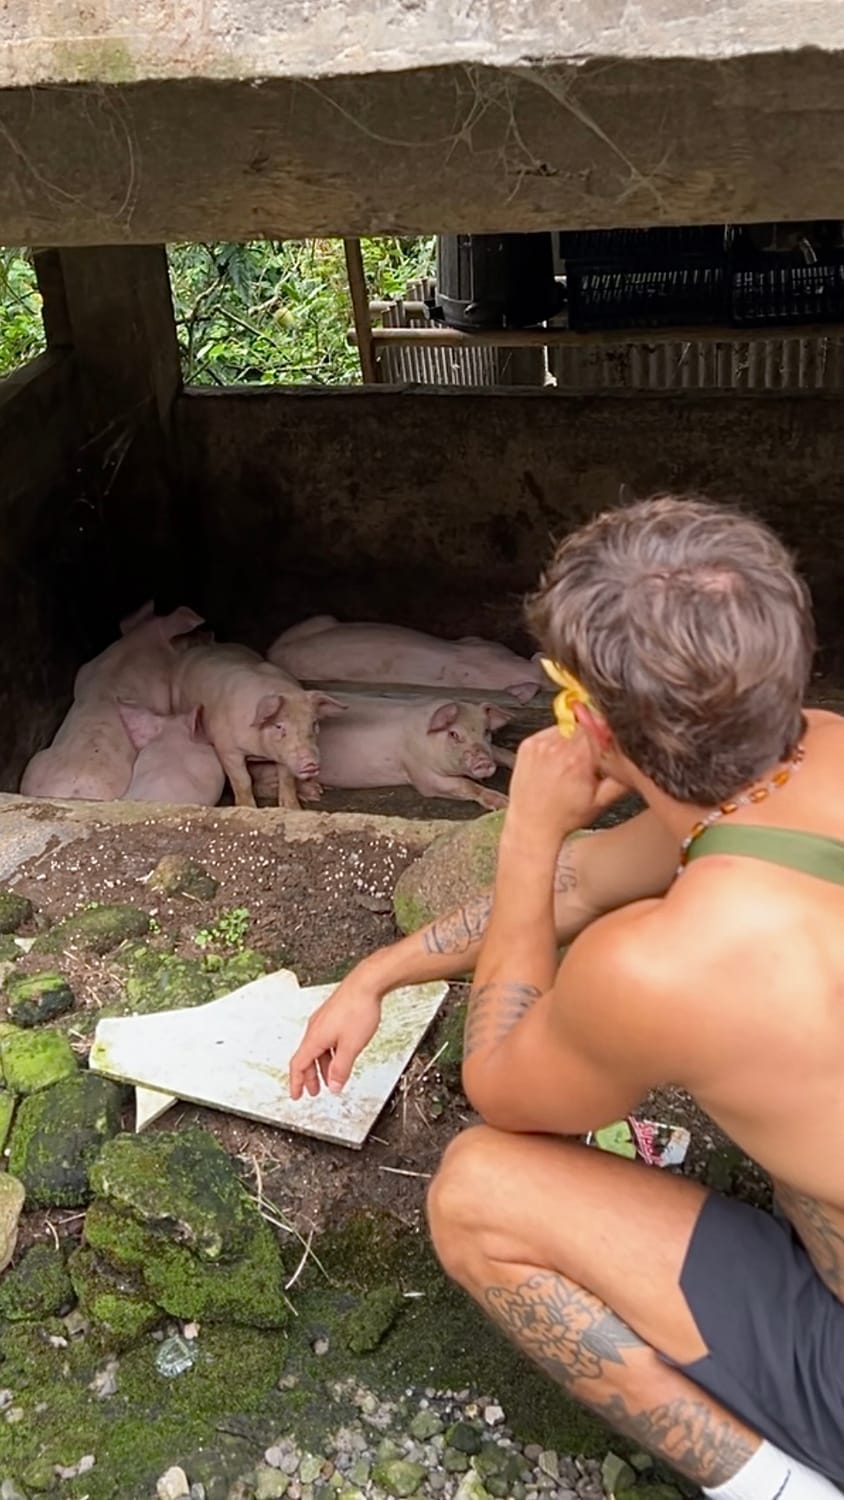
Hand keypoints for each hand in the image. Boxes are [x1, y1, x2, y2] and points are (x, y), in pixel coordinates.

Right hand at [289, 962, 383, 1098]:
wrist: (367, 983)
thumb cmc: (358, 1009)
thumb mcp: (351, 1046)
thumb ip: (341, 1069)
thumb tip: (334, 1086)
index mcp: (314, 1038)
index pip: (298, 1065)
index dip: (296, 1083)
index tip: (296, 1095)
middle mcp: (315, 1028)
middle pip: (306, 1058)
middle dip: (309, 1077)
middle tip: (313, 1091)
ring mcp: (323, 1020)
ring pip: (317, 1049)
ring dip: (322, 1066)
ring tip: (331, 1077)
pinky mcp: (333, 1015)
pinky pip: (325, 1039)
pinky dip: (329, 1053)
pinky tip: (340, 1056)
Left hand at [504, 724, 625, 852]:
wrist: (532, 825)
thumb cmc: (564, 817)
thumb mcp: (602, 801)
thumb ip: (621, 776)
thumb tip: (634, 757)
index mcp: (578, 760)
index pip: (600, 728)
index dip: (608, 735)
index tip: (608, 746)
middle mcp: (557, 748)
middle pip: (584, 726)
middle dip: (592, 739)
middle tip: (589, 761)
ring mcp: (540, 745)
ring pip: (568, 727)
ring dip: (574, 739)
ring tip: (571, 764)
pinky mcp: (528, 745)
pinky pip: (550, 732)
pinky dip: (557, 743)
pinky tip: (557, 763)